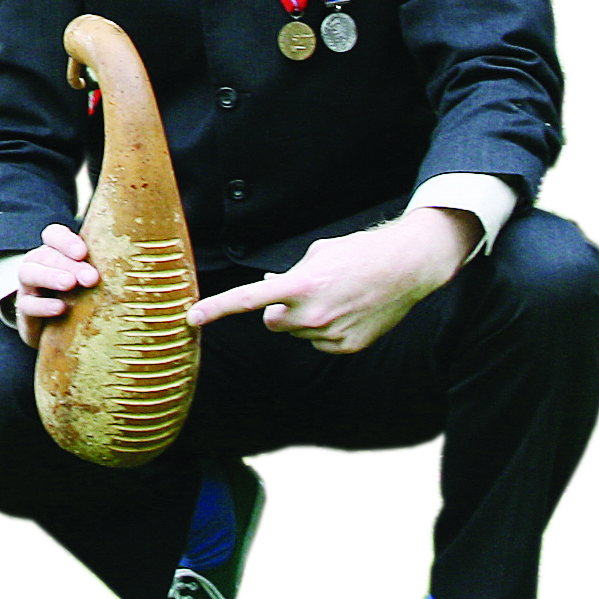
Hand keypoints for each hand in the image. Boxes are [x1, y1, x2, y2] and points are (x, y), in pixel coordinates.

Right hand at [15, 223, 98, 349]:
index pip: (53, 234)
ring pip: (29, 273)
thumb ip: (105, 264)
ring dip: (51, 277)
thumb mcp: (93, 276)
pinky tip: (60, 308)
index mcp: (56, 250)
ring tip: (70, 285)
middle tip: (91, 277)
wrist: (60, 328)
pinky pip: (27, 304)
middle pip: (46, 255)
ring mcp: (29, 285)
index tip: (83, 252)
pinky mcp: (24, 309)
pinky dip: (43, 305)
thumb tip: (138, 260)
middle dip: (68, 264)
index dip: (66, 240)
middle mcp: (39, 263)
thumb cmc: (84, 293)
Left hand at [186, 208, 482, 353]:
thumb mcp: (320, 253)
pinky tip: (349, 311)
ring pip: (299, 333)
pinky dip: (327, 330)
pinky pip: (320, 343)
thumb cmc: (361, 252)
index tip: (190, 318)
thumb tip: (269, 288)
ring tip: (338, 296)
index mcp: (302, 285)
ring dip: (307, 318)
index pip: (250, 299)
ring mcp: (330, 334)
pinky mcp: (346, 347)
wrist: (408, 267)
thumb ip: (290, 274)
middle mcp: (312, 314)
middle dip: (280, 310)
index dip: (218, 308)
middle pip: (273, 322)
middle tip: (303, 292)